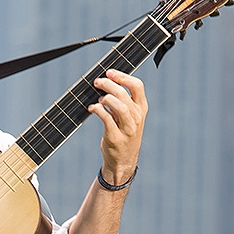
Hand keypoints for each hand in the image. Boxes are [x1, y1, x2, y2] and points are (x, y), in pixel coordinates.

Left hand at [89, 69, 147, 184]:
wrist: (123, 161)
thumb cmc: (124, 134)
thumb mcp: (130, 117)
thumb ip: (123, 100)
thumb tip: (106, 81)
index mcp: (141, 109)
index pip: (137, 86)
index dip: (123, 76)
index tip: (110, 73)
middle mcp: (137, 118)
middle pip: (123, 94)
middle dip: (108, 84)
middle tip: (97, 82)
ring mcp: (128, 128)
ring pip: (118, 105)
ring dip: (105, 98)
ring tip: (98, 99)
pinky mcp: (115, 137)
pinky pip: (106, 118)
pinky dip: (97, 110)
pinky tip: (92, 108)